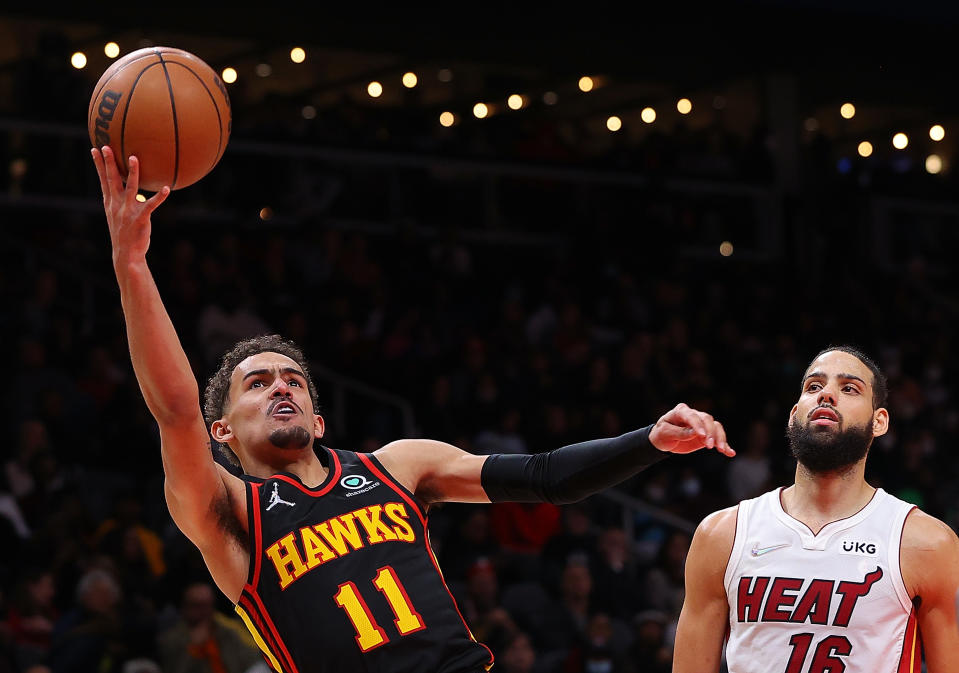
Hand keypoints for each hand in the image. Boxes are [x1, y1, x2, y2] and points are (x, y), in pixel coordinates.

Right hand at [90, 146, 169, 264]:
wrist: (126, 254)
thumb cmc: (125, 235)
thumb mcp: (118, 217)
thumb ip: (123, 203)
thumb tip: (136, 192)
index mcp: (110, 203)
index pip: (103, 180)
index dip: (98, 165)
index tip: (94, 149)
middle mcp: (117, 204)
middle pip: (112, 179)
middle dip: (108, 162)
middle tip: (106, 146)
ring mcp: (128, 211)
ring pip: (131, 187)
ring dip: (133, 172)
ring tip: (134, 158)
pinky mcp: (140, 218)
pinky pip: (151, 205)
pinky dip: (159, 197)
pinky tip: (166, 188)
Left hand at [649, 403, 734, 456]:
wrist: (663, 440)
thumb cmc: (662, 434)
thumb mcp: (665, 433)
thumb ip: (679, 433)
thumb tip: (695, 433)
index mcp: (681, 411)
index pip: (692, 416)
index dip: (698, 425)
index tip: (702, 436)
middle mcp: (694, 415)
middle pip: (707, 419)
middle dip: (711, 432)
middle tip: (709, 446)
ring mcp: (702, 424)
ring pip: (716, 426)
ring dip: (720, 438)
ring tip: (722, 450)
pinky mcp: (707, 434)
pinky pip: (718, 437)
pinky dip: (725, 445)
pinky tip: (730, 453)